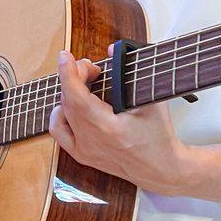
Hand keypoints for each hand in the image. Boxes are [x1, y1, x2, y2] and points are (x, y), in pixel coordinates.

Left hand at [49, 50, 191, 194]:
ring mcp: (84, 150)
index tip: (66, 56)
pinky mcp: (82, 155)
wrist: (161, 169)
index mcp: (109, 129)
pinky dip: (61, 114)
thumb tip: (112, 50)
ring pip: (62, 113)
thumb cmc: (159, 137)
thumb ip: (131, 73)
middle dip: (77, 77)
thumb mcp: (151, 101)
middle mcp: (92, 142)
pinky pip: (59, 131)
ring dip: (69, 94)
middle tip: (94, 69)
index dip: (69, 73)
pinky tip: (72, 105)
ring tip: (85, 85)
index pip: (77, 96)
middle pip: (68, 101)